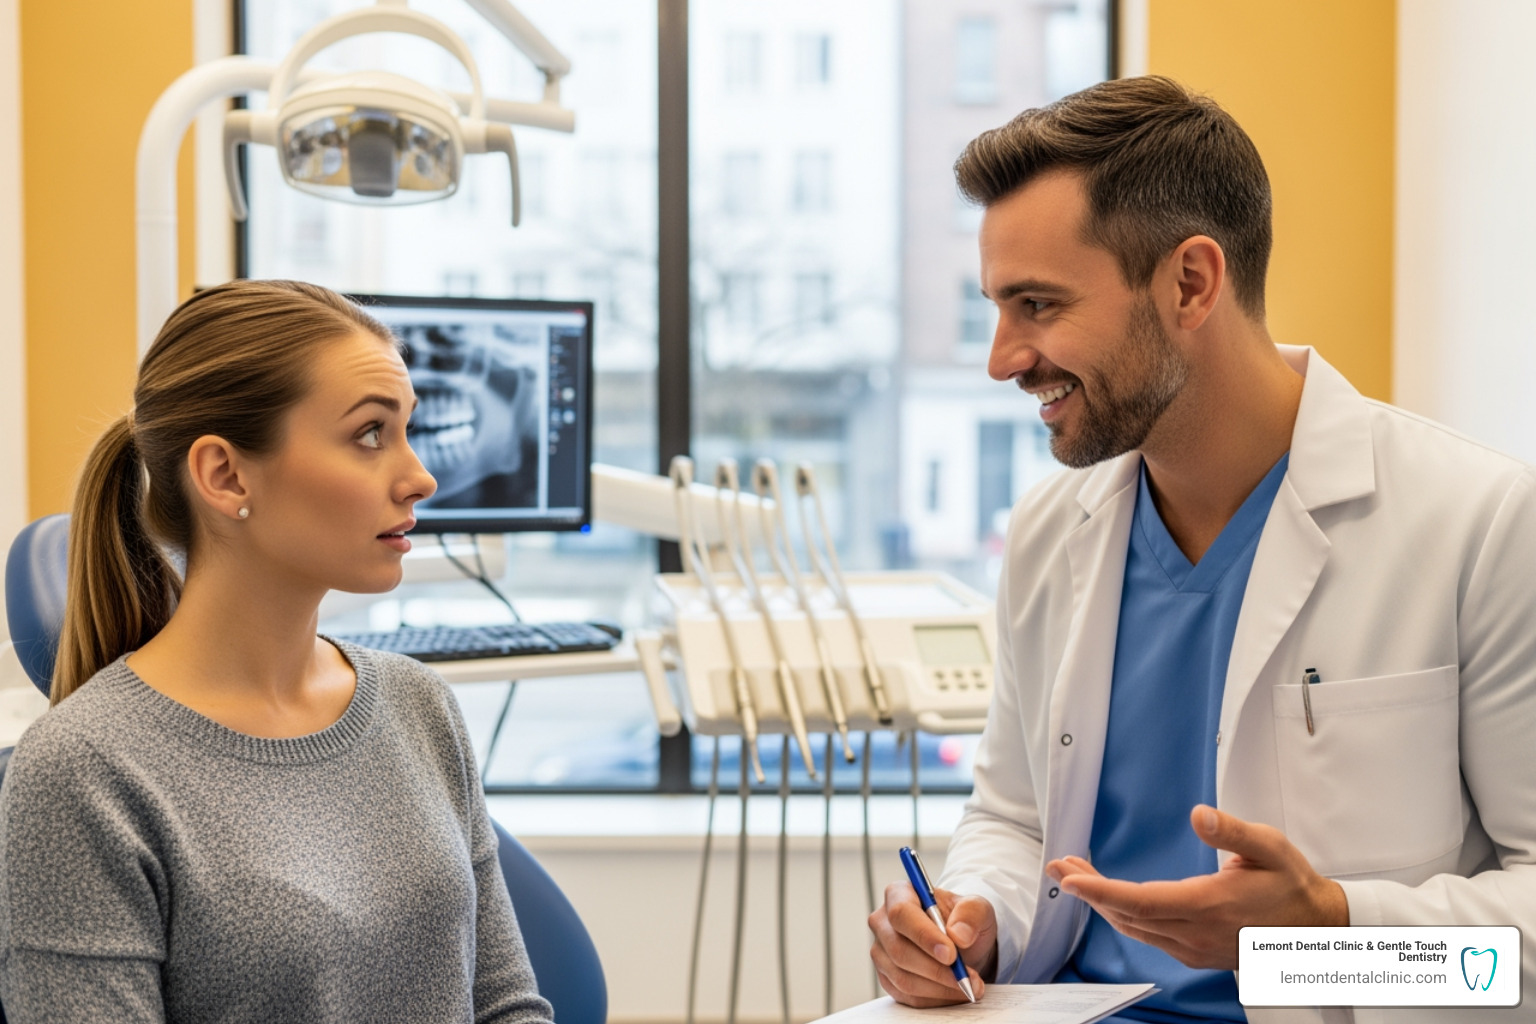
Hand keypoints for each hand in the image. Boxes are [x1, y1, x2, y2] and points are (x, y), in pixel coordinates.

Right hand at [868, 881, 994, 1006]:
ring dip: (939, 988)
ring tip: (967, 986)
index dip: (924, 936)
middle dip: (936, 969)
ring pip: (903, 978)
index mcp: (899, 894)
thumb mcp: (977, 908)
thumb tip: (959, 935)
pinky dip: (934, 998)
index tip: (950, 954)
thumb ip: (971, 913)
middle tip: (966, 978)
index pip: (902, 914)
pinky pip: (906, 995)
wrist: (961, 942)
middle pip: (899, 950)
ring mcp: (881, 951)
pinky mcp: (887, 977)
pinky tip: (953, 992)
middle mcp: (883, 922)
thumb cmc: (963, 920)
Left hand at [1046, 805, 1347, 970]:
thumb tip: (1200, 815)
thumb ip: (1232, 832)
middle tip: (1057, 865)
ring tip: (1075, 874)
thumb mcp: (1269, 847)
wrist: (1316, 928)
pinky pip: (1148, 936)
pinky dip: (1122, 915)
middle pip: (1127, 914)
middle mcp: (1195, 932)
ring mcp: (1193, 947)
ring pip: (1133, 927)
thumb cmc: (1291, 884)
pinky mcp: (1194, 953)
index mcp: (1208, 905)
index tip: (1070, 877)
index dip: (1100, 890)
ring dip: (1100, 901)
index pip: (1140, 901)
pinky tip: (1110, 897)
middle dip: (1086, 889)